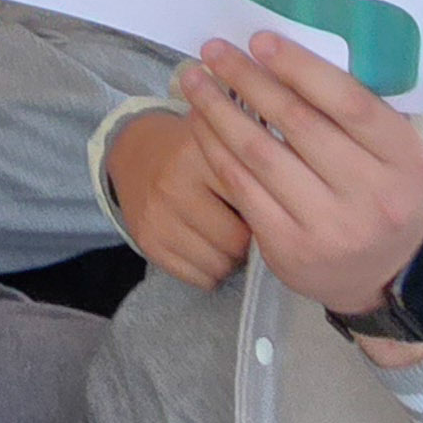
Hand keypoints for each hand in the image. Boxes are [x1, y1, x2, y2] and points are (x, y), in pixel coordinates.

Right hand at [103, 109, 252, 289]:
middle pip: (236, 242)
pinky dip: (211, 271)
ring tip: (226, 238)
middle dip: (248, 242)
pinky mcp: (147, 241)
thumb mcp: (223, 144)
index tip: (270, 208)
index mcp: (200, 155)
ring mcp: (157, 216)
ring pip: (219, 265)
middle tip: (245, 228)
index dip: (268, 210)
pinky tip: (207, 248)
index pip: (252, 203)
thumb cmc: (195, 153)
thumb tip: (286, 216)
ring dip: (231, 259)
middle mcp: (173, 185)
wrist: (136, 153)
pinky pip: (199, 278)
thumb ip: (253, 170)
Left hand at [177, 34, 422, 320]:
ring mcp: (329, 226)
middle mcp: (372, 194)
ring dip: (219, 110)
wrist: (380, 276)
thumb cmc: (380, 194)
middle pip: (298, 123)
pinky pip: (242, 187)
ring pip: (260, 153)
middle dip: (249, 80)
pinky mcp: (289, 247)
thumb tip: (291, 52)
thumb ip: (355, 111)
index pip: (350, 103)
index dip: (301, 68)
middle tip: (214, 51)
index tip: (260, 41)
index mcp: (404, 159)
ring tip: (194, 80)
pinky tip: (200, 123)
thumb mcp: (391, 153)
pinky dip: (215, 149)